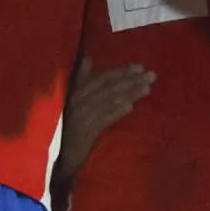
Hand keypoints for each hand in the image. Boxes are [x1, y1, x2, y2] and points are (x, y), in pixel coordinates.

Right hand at [58, 60, 153, 181]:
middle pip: (109, 87)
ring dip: (129, 94)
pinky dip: (116, 112)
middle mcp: (78, 100)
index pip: (102, 77)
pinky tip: (130, 107)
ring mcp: (81, 116)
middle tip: (151, 76)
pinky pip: (103, 118)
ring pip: (109, 101)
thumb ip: (79, 77)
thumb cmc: (64, 122)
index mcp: (75, 89)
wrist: (58, 152)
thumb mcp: (69, 96)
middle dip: (131, 80)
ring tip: (147, 89)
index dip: (120, 71)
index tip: (138, 67)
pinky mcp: (84, 131)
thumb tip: (88, 58)